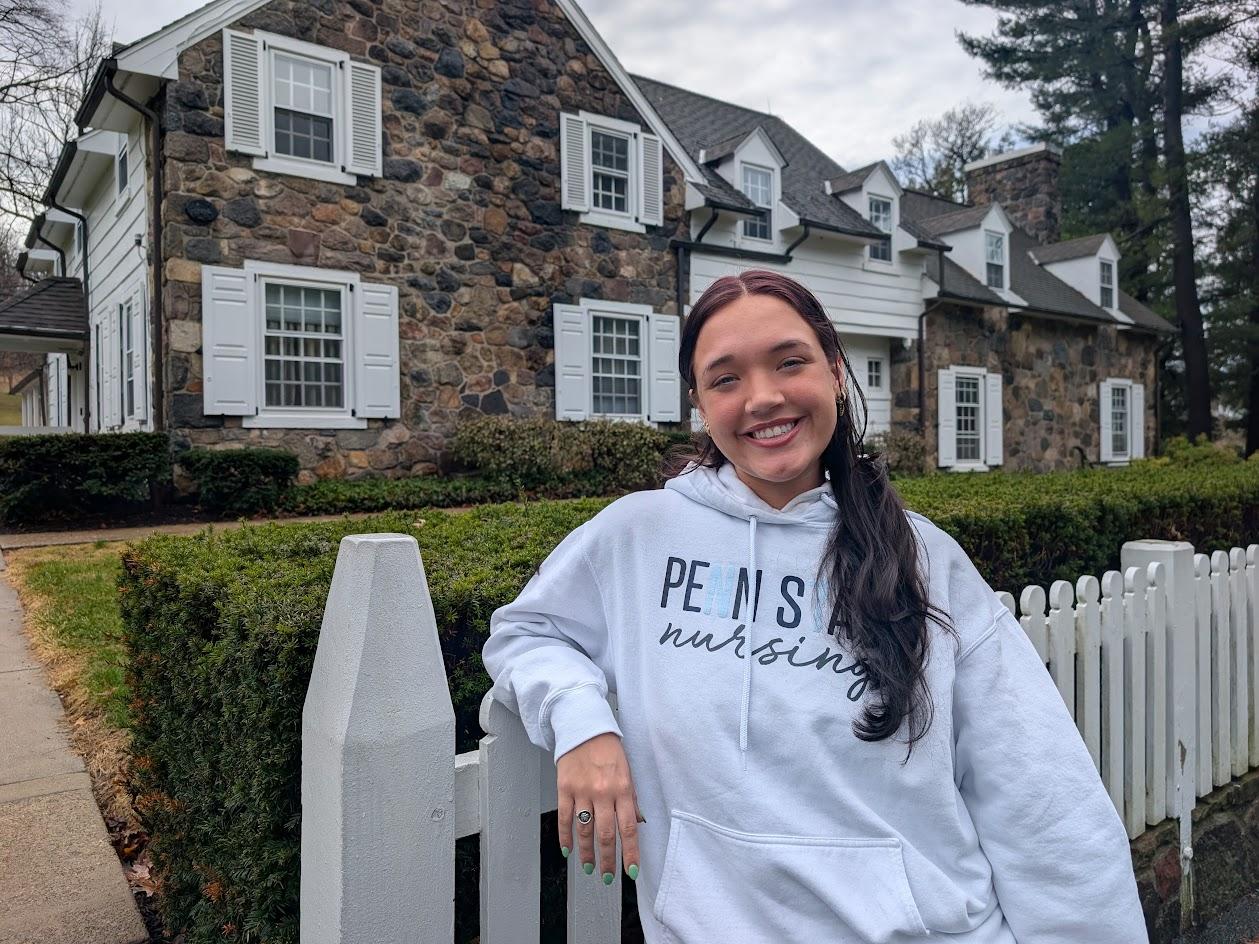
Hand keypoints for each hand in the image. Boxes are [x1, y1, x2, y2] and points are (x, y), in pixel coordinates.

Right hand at [556, 732, 642, 883]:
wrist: (584, 728)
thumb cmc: (609, 750)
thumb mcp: (628, 771)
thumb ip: (631, 798)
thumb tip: (635, 823)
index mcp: (623, 789)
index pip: (628, 828)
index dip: (630, 853)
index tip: (631, 871)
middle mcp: (603, 792)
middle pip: (606, 834)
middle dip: (608, 860)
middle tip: (608, 877)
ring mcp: (582, 791)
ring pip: (584, 830)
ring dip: (587, 853)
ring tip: (590, 867)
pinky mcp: (564, 788)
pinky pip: (565, 818)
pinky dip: (565, 837)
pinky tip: (568, 850)